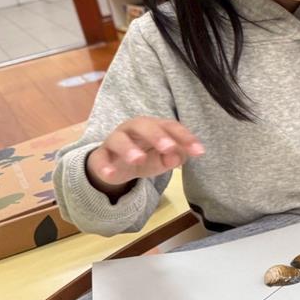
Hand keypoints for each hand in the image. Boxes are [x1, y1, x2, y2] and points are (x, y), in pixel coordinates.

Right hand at [86, 117, 203, 192]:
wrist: (116, 166)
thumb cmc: (145, 156)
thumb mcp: (163, 159)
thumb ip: (174, 157)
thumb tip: (177, 158)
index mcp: (153, 126)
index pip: (170, 126)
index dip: (185, 137)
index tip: (199, 151)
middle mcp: (133, 129)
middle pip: (143, 125)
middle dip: (157, 136)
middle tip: (169, 148)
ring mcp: (114, 140)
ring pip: (119, 139)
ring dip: (129, 148)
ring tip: (138, 159)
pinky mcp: (100, 156)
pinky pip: (100, 159)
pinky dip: (105, 166)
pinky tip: (111, 174)